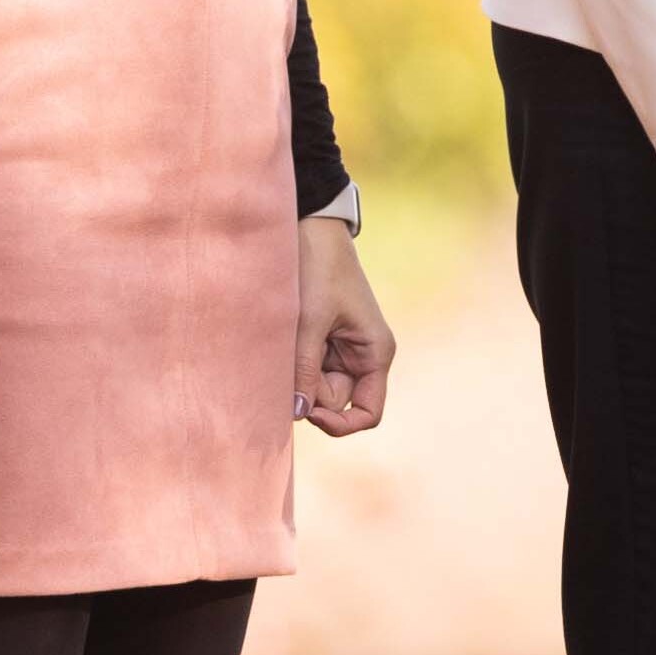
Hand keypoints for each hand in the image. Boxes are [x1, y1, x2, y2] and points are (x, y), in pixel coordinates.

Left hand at [296, 215, 397, 436]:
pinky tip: (280, 345)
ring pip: (315, 387)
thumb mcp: (310, 321)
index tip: (307, 413)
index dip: (339, 424)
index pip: (367, 413)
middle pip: (334, 402)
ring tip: (281, 346)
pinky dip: (290, 366)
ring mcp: (342, 351)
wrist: (311, 230)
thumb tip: (296, 414)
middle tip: (284, 366)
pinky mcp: (322, 342)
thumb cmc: (319, 270)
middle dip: (307, 393)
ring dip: (295, 376)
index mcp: (375, 353)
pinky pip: (306, 370)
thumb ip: (303, 370)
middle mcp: (363, 357)